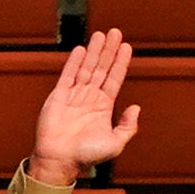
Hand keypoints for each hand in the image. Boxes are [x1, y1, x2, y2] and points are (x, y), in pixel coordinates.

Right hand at [28, 29, 142, 181]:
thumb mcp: (115, 143)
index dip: (120, 62)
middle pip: (101, 68)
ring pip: (86, 68)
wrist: (59, 160)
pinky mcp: (59, 96)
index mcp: (103, 106)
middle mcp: (89, 98)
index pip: (114, 78)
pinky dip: (74, 62)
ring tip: (100, 35)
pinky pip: (68, 75)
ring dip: (94, 51)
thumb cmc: (86, 156)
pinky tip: (81, 49)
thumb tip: (135, 108)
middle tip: (115, 33)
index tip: (126, 47)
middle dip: (108, 50)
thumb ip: (127, 126)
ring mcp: (74, 96)